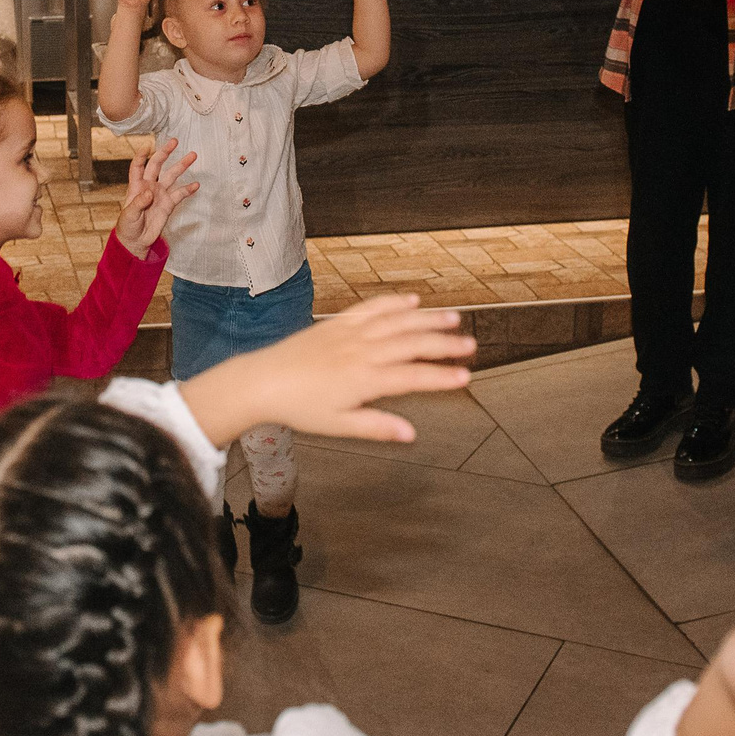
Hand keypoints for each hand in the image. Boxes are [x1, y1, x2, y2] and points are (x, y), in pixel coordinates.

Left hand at [113, 137, 197, 257]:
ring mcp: (160, 194)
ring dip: (182, 166)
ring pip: (172, 176)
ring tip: (193, 156)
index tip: (147, 146)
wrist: (136, 241)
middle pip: (157, 165)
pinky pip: (180, 194)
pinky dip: (188, 189)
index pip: (138, 166)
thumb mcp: (129, 215)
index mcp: (136, 186)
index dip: (141, 156)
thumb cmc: (127, 226)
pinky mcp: (168, 204)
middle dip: (165, 152)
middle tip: (175, 141)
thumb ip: (139, 203)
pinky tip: (196, 185)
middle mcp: (149, 186)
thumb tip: (149, 193)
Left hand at [181, 293, 476, 447]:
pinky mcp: (339, 323)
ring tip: (453, 318)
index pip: (413, 377)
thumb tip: (411, 434)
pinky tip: (412, 301)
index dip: (442, 377)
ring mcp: (351, 333)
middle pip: (412, 344)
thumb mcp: (339, 426)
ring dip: (427, 318)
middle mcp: (362, 351)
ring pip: (397, 321)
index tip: (466, 377)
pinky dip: (394, 302)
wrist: (263, 381)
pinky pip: (372, 307)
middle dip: (445, 344)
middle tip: (471, 345)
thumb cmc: (299, 407)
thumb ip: (377, 427)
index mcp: (364, 379)